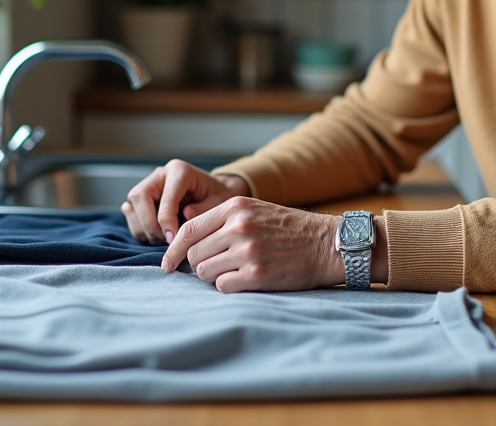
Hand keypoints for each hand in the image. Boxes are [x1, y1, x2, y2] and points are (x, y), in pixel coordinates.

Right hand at [122, 159, 249, 243]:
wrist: (215, 192)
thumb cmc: (218, 196)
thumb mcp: (220, 201)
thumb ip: (204, 209)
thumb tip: (185, 215)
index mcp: (179, 171)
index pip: (164, 196)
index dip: (166, 220)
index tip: (173, 240)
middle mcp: (160, 175)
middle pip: (139, 197)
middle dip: (149, 224)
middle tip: (165, 241)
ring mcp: (148, 185)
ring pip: (132, 207)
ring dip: (145, 229)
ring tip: (165, 239)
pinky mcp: (142, 198)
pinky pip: (132, 215)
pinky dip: (142, 230)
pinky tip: (160, 235)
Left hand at [159, 197, 345, 292]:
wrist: (327, 244)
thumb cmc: (290, 230)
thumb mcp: (255, 211)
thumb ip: (223, 221)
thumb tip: (186, 243)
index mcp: (235, 208)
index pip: (188, 230)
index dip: (173, 250)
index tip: (168, 263)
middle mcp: (238, 227)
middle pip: (194, 254)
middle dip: (199, 265)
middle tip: (217, 267)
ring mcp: (248, 251)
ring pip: (205, 272)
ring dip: (214, 276)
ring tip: (235, 271)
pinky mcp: (257, 274)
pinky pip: (223, 286)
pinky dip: (229, 286)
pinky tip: (245, 280)